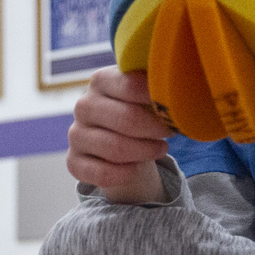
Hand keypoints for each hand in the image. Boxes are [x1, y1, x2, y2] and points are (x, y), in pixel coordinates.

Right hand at [66, 67, 167, 203]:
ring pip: (116, 149)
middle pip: (126, 120)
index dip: (157, 99)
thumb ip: (156, 85)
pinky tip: (137, 167)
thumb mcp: (144, 91)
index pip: (131, 85)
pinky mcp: (74, 161)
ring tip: (161, 149)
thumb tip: (179, 89)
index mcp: (100, 80)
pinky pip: (102, 173)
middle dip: (155, 129)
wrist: (116, 136)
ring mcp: (76, 134)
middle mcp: (83, 106)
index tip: (172, 108)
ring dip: (146, 152)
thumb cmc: (137, 108)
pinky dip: (126, 173)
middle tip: (171, 133)